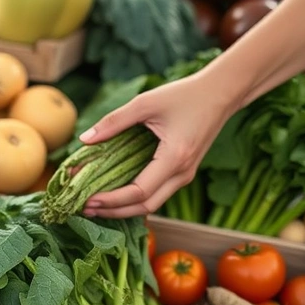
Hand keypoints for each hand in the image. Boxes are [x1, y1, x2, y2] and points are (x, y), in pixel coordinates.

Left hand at [79, 72, 240, 218]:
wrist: (221, 93)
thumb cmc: (184, 95)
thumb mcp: (145, 103)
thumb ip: (113, 122)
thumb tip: (84, 139)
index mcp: (175, 158)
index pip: (139, 192)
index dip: (112, 200)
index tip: (88, 200)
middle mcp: (182, 173)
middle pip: (145, 207)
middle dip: (114, 211)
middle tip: (85, 208)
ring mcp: (185, 175)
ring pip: (152, 204)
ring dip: (124, 208)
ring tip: (95, 205)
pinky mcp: (183, 172)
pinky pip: (157, 194)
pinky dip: (135, 199)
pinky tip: (115, 194)